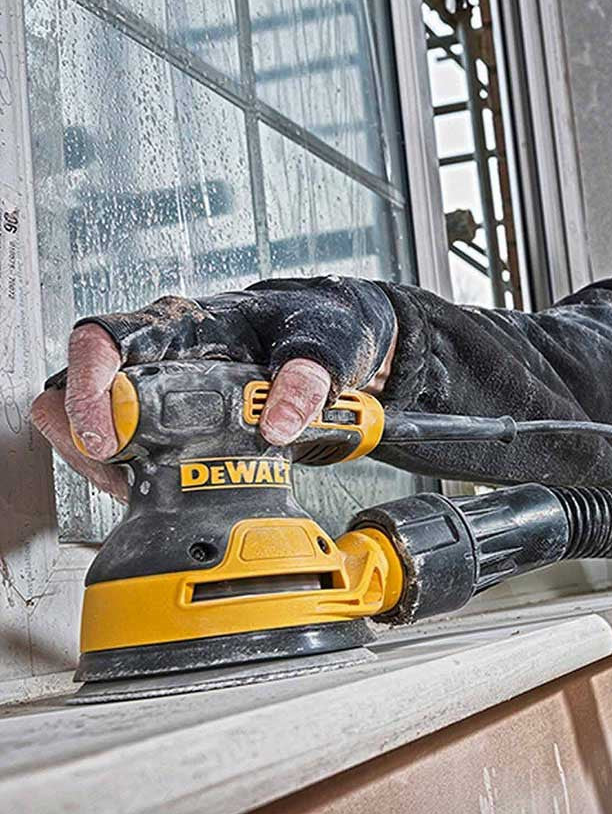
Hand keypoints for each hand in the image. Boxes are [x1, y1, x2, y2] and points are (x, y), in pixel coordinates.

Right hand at [29, 278, 397, 490]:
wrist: (334, 342)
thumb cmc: (318, 325)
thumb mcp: (324, 341)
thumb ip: (306, 375)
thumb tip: (277, 422)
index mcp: (180, 324)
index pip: (102, 339)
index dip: (86, 386)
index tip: (104, 435)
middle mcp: (155, 354)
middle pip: (75, 390)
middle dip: (85, 439)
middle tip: (121, 472)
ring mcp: (156, 390)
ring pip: (92, 426)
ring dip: (104, 464)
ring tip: (139, 488)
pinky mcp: (167, 422)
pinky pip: (124, 450)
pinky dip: (129, 475)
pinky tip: (156, 489)